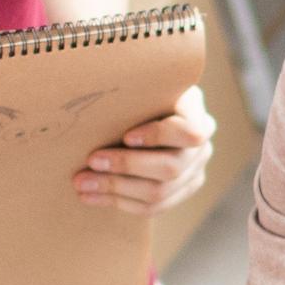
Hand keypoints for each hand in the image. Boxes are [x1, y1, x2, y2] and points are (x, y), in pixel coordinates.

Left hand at [79, 85, 214, 214]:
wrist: (147, 114)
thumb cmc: (140, 96)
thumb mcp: (144, 86)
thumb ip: (136, 88)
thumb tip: (100, 76)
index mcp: (197, 115)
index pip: (189, 132)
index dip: (159, 137)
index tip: (126, 135)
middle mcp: (202, 148)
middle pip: (170, 168)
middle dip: (126, 166)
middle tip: (91, 160)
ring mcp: (193, 174)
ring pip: (159, 192)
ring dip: (115, 188)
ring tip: (81, 182)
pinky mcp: (179, 193)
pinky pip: (152, 208)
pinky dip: (118, 202)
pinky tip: (90, 196)